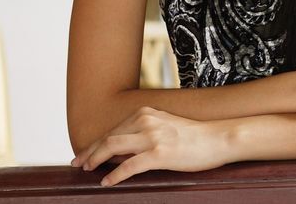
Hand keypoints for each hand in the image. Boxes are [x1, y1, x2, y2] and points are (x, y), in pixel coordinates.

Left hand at [71, 107, 234, 186]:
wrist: (218, 138)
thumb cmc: (195, 136)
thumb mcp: (166, 126)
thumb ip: (144, 132)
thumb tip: (121, 149)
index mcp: (147, 113)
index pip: (113, 129)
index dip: (95, 143)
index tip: (84, 154)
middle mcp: (146, 121)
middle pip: (108, 137)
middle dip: (89, 152)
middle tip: (77, 164)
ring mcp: (152, 136)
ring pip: (113, 147)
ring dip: (96, 160)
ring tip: (87, 171)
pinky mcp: (159, 153)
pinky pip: (129, 166)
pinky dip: (114, 175)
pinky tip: (106, 182)